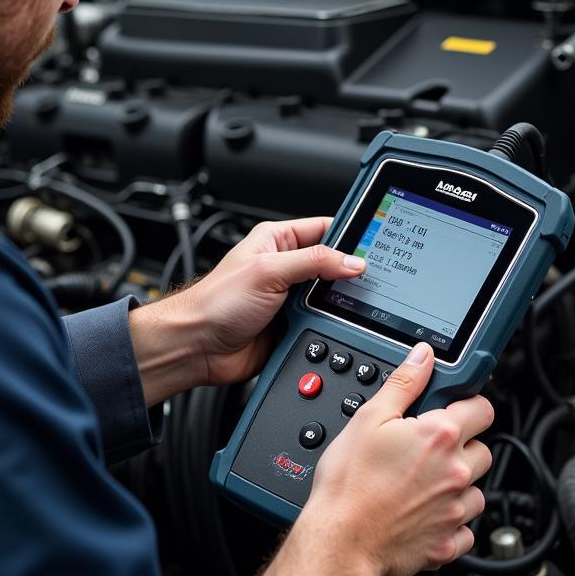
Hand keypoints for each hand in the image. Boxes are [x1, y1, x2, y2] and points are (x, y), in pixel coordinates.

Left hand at [171, 216, 365, 387]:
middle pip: (334, 264)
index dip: (351, 233)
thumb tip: (352, 261)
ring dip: (340, 303)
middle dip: (350, 273)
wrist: (197, 346)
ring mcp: (291, 297)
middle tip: (373, 279)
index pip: (325, 228)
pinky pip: (323, 323)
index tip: (377, 241)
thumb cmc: (216, 302)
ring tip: (355, 303)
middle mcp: (285, 266)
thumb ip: (313, 262)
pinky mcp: (293, 325)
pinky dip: (332, 326)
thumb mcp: (268, 271)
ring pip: (332, 297)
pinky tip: (339, 326)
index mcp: (277, 240)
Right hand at [250, 343, 492, 575]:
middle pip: (482, 450)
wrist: (340, 540)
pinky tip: (423, 514)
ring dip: (457, 485)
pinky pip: (465, 530)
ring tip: (421, 483)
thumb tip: (423, 357)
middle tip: (425, 449)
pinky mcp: (448, 544)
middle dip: (461, 447)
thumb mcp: (369, 417)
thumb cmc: (349, 482)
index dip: (466, 405)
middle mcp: (456, 473)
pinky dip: (450, 522)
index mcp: (440, 436)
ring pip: (476, 491)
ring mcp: (455, 511)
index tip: (451, 410)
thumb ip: (403, 383)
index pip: (482, 408)